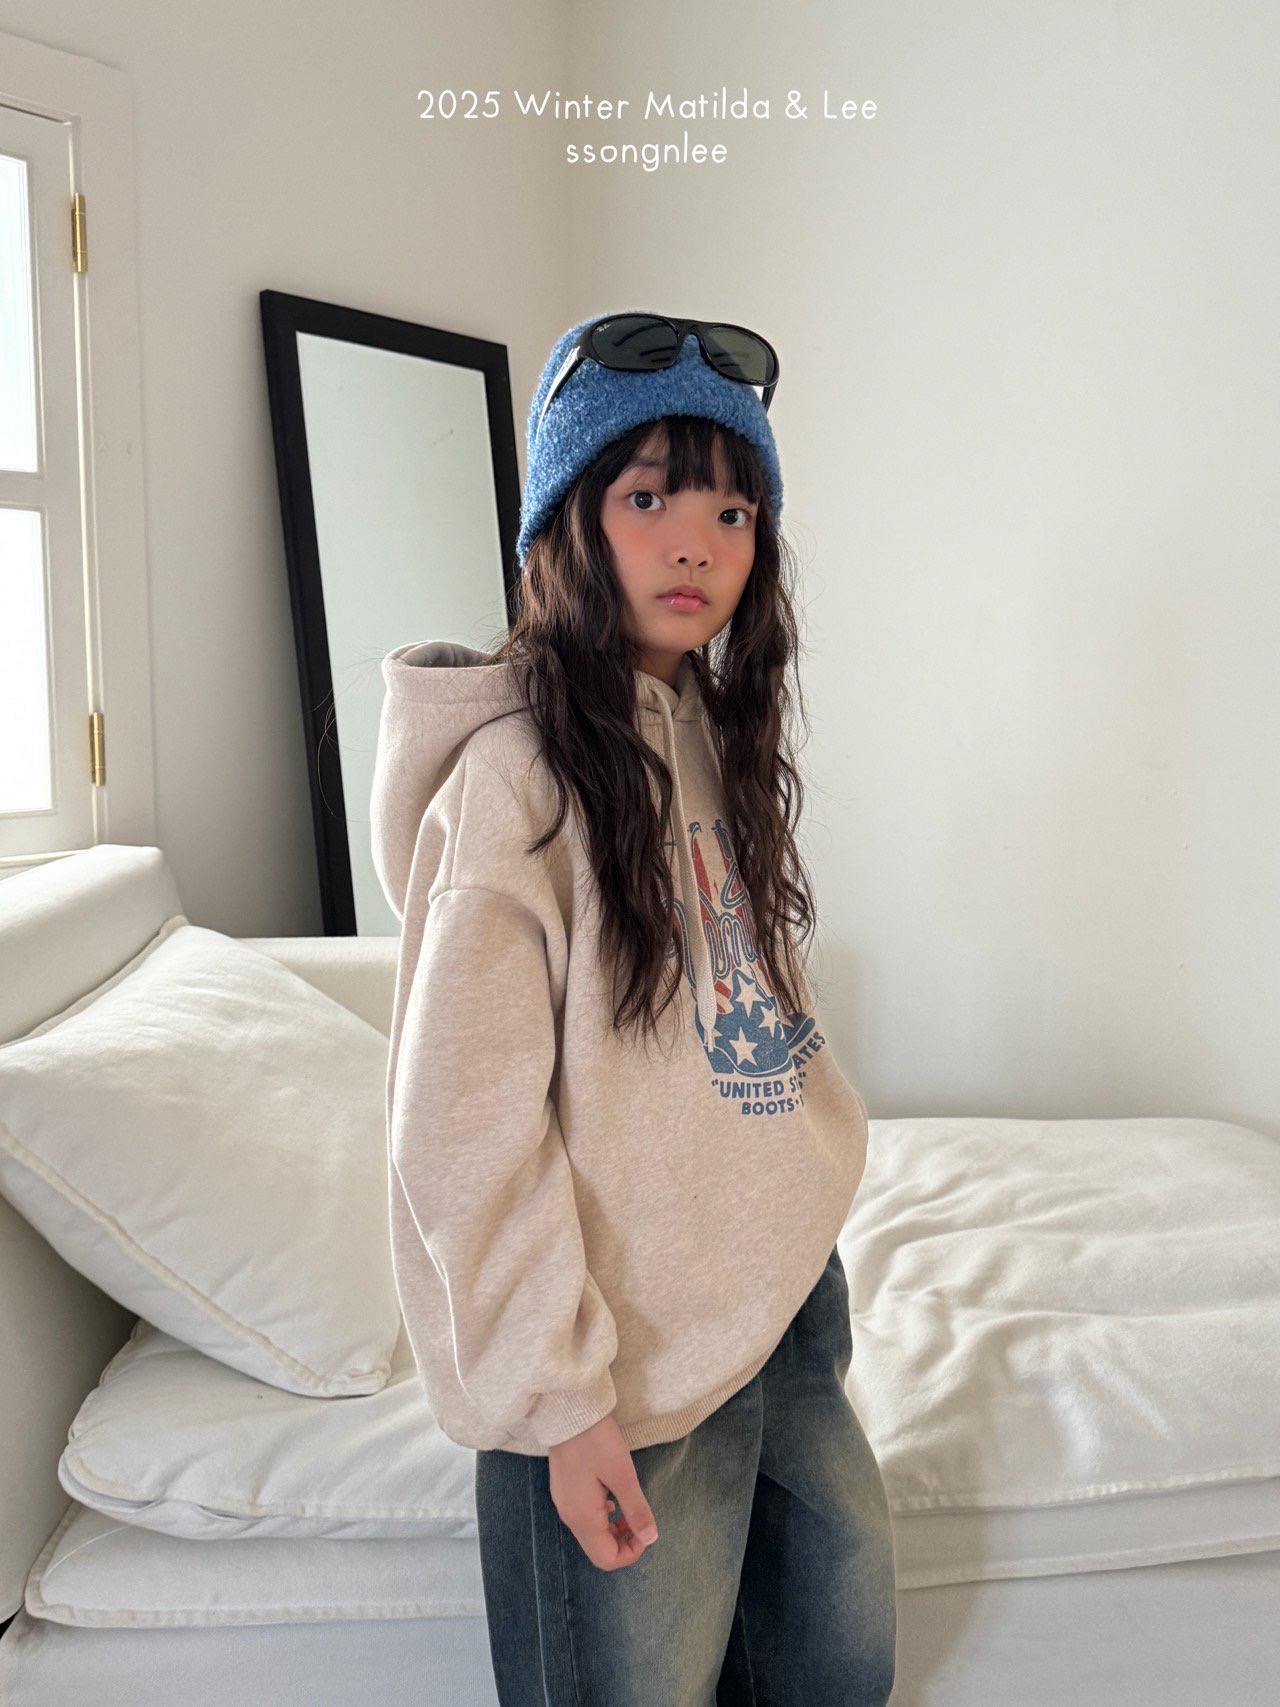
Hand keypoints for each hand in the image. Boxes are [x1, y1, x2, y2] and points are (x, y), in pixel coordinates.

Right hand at [546, 1411, 659, 1571]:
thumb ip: (636, 1509)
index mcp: (583, 1517)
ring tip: (629, 1508)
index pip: (606, 1559)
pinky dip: (602, 1516)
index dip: (631, 1553)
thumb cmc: (596, 1440)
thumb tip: (650, 1538)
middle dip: (623, 1543)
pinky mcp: (564, 1489)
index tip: (646, 1532)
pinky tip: (612, 1497)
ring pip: (591, 1534)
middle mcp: (569, 1516)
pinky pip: (584, 1517)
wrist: (566, 1411)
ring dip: (613, 1530)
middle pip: (597, 1549)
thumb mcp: (622, 1474)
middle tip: (640, 1521)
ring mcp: (564, 1502)